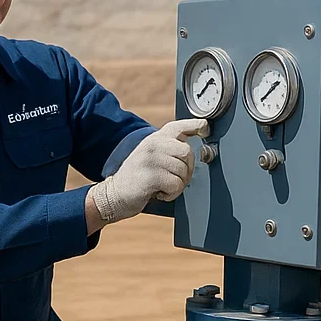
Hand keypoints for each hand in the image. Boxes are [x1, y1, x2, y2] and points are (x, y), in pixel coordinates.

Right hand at [89, 119, 205, 224]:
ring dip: (178, 185)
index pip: (179, 126)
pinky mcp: (150, 176)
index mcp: (155, 139)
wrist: (115, 194)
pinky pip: (175, 185)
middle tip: (174, 178)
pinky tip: (160, 193)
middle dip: (186, 170)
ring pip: (183, 171)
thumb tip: (193, 151)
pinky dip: (171, 194)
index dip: (196, 126)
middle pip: (187, 152)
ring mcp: (150, 159)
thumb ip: (169, 150)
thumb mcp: (152, 156)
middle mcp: (152, 145)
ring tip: (163, 186)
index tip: (205, 129)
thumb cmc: (138, 178)